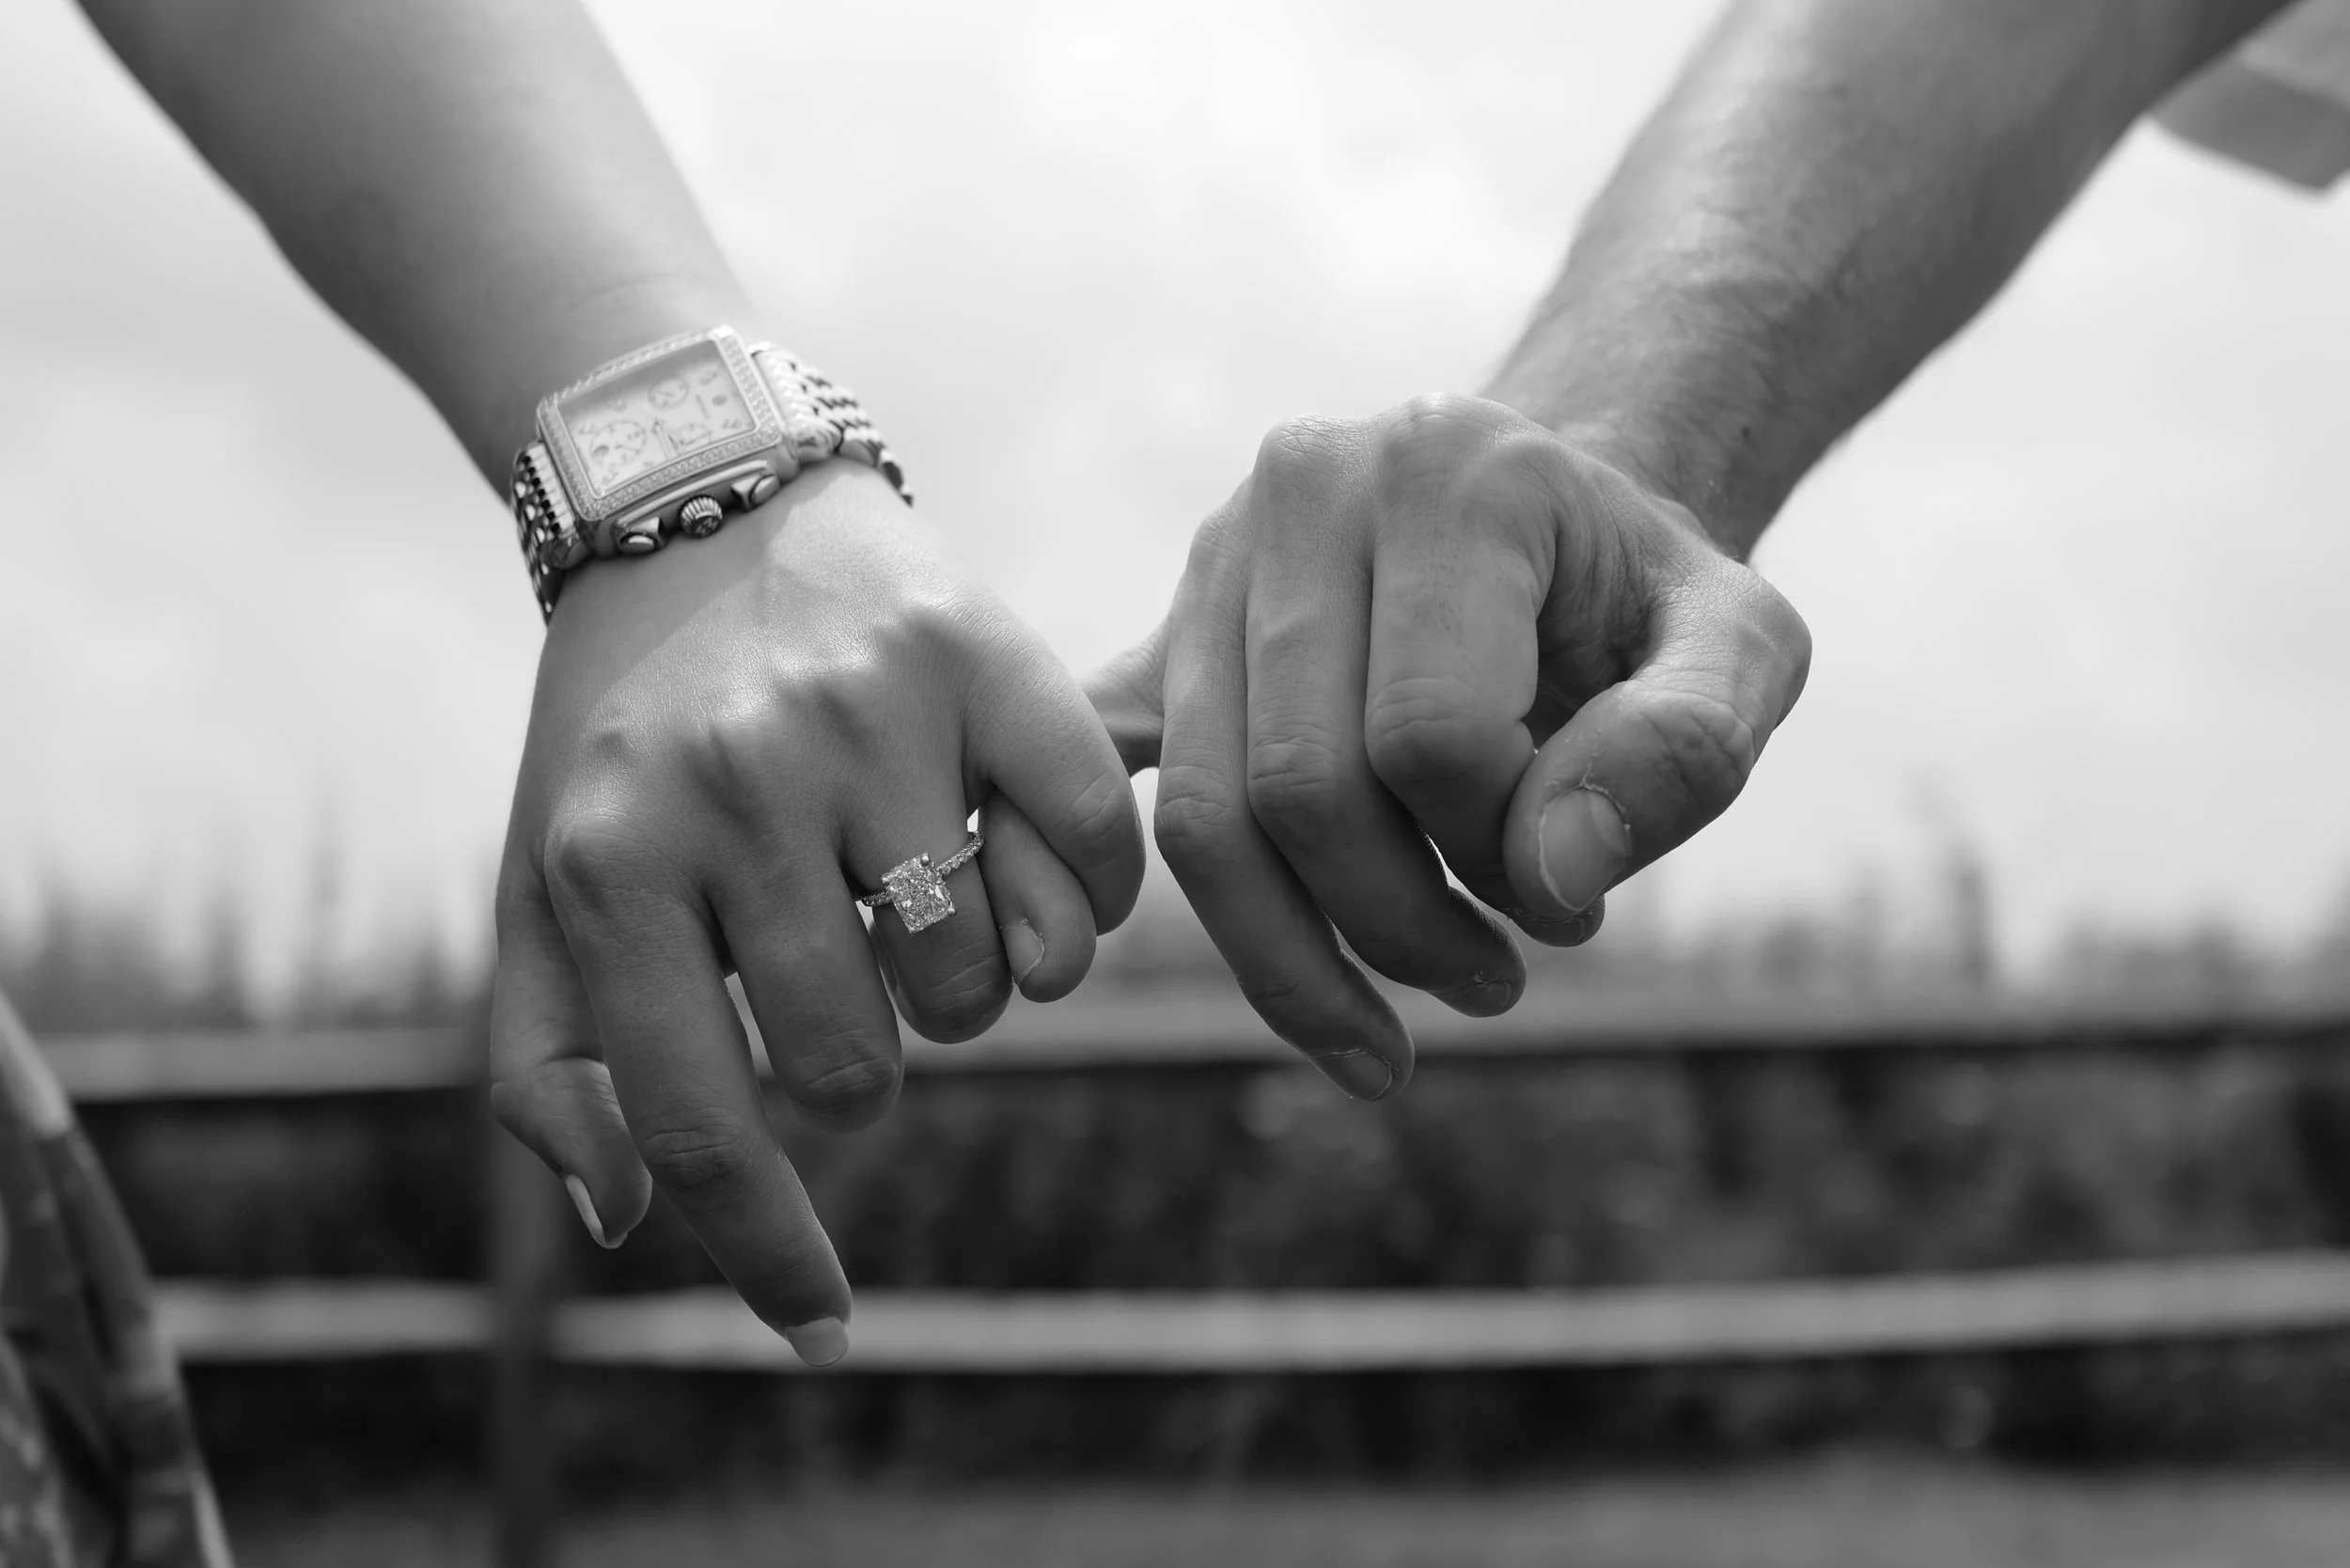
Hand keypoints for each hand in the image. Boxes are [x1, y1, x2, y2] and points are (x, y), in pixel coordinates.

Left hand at [490, 464, 1142, 1362]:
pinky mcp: (987, 657)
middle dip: (866, 1059)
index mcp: (610, 859)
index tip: (826, 1330)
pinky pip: (1089, 860)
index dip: (770, 1254)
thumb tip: (624, 1222)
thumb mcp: (549, 889)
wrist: (706, 506)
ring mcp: (869, 716)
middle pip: (860, 1063)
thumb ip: (555, 1063)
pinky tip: (1025, 865)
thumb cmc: (628, 737)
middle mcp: (735, 784)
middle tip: (850, 974)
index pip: (700, 1123)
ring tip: (917, 897)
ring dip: (966, 983)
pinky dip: (1077, 903)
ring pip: (981, 978)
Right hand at [1089, 394, 1808, 1097]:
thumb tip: (1553, 877)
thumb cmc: (1645, 602)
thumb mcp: (1744, 651)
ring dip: (1303, 961)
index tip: (1571, 896)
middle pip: (1299, 787)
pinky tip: (1264, 984)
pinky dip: (1172, 899)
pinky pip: (1135, 797)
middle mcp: (1303, 488)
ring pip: (1204, 821)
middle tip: (1498, 975)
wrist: (1555, 529)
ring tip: (1404, 1017)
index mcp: (1450, 471)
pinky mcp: (1163, 638)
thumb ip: (1686, 749)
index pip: (1429, 734)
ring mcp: (1214, 560)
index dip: (1502, 856)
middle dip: (1402, 924)